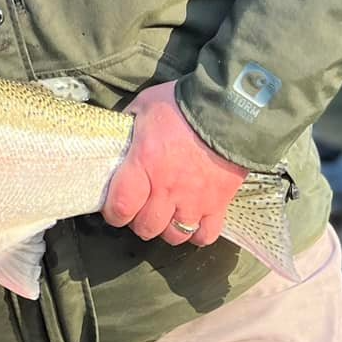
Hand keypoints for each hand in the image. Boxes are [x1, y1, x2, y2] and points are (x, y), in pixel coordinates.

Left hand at [101, 81, 246, 249]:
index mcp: (143, 165)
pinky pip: (206, 235)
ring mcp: (194, 200)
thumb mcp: (144, 106)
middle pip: (146, 227)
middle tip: (140, 208)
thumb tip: (118, 135)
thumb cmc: (181, 105)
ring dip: (166, 228)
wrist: (228, 108)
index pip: (120, 208)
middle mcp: (167, 189)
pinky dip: (198, 233)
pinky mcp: (219, 203)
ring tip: (166, 214)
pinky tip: (192, 220)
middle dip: (138, 222)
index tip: (114, 208)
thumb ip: (128, 124)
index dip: (113, 213)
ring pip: (174, 235)